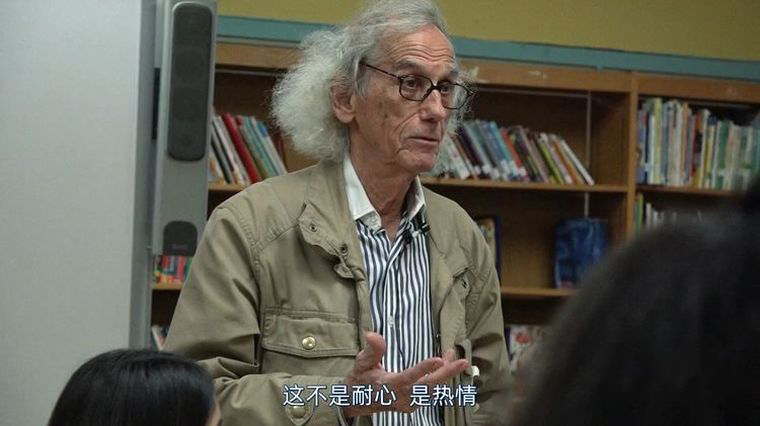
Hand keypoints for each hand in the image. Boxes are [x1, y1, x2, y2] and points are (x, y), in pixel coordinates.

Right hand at [342, 332, 468, 417]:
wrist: (356, 402)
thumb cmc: (360, 380)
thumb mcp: (361, 363)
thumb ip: (371, 350)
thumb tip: (373, 334)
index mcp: (388, 386)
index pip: (408, 378)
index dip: (424, 369)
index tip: (438, 360)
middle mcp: (401, 397)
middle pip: (427, 387)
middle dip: (447, 374)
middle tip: (462, 362)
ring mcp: (409, 403)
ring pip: (432, 389)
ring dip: (446, 374)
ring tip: (457, 358)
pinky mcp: (414, 404)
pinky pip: (431, 391)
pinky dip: (441, 378)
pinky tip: (447, 363)